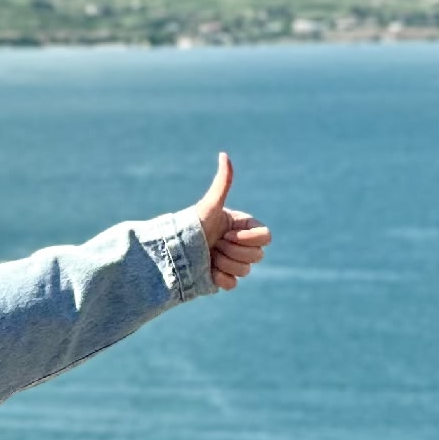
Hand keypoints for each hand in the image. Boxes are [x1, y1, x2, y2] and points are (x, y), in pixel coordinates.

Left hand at [192, 153, 269, 291]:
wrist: (172, 251)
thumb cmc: (192, 225)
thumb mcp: (210, 205)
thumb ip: (222, 183)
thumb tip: (224, 155)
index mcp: (243, 228)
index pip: (266, 238)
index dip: (248, 239)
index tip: (227, 235)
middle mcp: (240, 245)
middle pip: (258, 256)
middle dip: (233, 251)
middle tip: (214, 245)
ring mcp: (232, 263)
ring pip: (246, 271)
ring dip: (225, 263)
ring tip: (208, 256)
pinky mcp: (223, 279)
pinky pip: (234, 284)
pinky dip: (220, 279)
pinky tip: (207, 271)